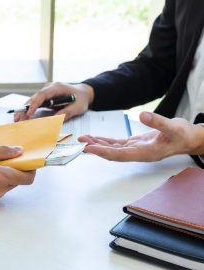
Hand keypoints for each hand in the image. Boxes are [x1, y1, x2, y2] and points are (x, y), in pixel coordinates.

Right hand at [15, 82, 93, 121]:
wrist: (83, 93)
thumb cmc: (81, 99)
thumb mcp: (78, 107)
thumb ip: (68, 112)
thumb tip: (57, 119)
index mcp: (56, 87)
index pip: (42, 95)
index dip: (34, 104)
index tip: (29, 113)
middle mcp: (49, 88)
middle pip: (34, 98)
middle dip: (25, 109)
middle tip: (18, 119)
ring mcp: (46, 93)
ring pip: (32, 101)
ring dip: (24, 110)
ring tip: (17, 119)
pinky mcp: (45, 98)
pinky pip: (35, 103)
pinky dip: (28, 110)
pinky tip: (22, 117)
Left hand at [78, 111, 203, 161]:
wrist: (189, 139)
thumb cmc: (183, 135)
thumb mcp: (173, 127)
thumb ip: (158, 122)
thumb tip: (143, 115)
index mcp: (145, 153)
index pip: (119, 154)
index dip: (103, 152)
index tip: (89, 148)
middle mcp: (138, 154)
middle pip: (112, 153)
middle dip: (95, 148)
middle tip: (80, 143)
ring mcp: (135, 150)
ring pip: (112, 149)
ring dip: (98, 145)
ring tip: (84, 140)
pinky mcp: (135, 144)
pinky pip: (117, 144)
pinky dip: (105, 141)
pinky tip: (96, 139)